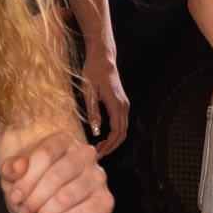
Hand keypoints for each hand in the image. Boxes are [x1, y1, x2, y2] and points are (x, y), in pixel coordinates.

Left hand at [0, 129, 111, 212]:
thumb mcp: (14, 178)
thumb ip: (10, 169)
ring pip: (67, 196)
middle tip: (26, 210)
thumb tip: (19, 166)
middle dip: (34, 200)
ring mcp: (98, 177)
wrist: (49, 210)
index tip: (15, 196)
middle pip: (56, 176)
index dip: (25, 181)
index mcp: (63, 140)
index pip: (44, 155)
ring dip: (46, 212)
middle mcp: (86, 154)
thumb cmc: (33, 189)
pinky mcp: (106, 201)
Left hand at [74, 40, 131, 156]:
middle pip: (122, 133)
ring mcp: (124, 105)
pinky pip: (121, 123)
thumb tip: (95, 130)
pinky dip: (115, 133)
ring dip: (113, 141)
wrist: (103, 58)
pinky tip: (103, 138)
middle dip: (112, 146)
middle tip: (98, 155)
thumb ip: (93, 111)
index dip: (109, 145)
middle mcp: (124, 106)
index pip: (116, 131)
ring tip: (100, 149)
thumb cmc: (94, 71)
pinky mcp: (121, 103)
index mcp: (116, 104)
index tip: (98, 152)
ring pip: (123, 129)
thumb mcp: (89, 91)